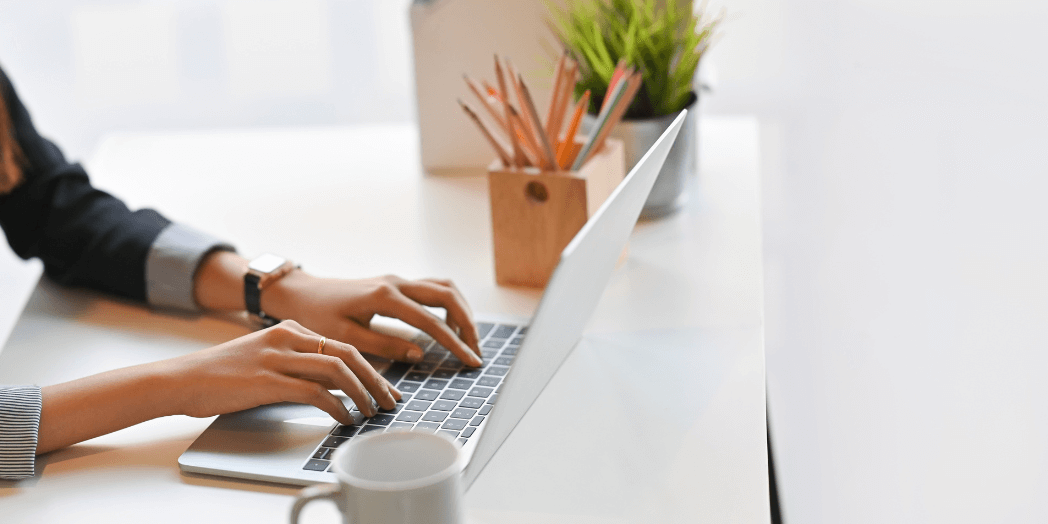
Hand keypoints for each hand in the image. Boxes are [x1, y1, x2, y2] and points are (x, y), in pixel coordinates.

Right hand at [38, 320, 398, 453]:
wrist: (180, 379)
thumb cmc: (223, 376)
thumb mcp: (267, 360)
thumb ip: (301, 366)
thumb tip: (338, 387)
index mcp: (290, 329)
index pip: (343, 344)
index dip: (371, 367)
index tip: (386, 387)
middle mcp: (288, 337)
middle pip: (348, 353)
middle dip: (375, 379)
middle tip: (390, 401)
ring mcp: (277, 357)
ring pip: (336, 369)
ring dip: (361, 393)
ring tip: (372, 412)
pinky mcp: (266, 379)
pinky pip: (314, 391)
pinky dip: (336, 405)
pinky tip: (344, 418)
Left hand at [262, 272, 483, 366]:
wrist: (302, 294)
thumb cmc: (317, 316)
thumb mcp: (346, 338)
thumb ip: (385, 346)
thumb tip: (419, 354)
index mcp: (384, 297)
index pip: (431, 321)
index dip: (455, 343)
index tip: (470, 360)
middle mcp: (396, 282)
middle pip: (447, 296)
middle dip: (467, 324)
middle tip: (475, 351)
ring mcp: (398, 280)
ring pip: (444, 288)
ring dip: (461, 310)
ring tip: (466, 338)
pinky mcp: (396, 283)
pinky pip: (432, 288)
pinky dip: (448, 305)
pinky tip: (448, 325)